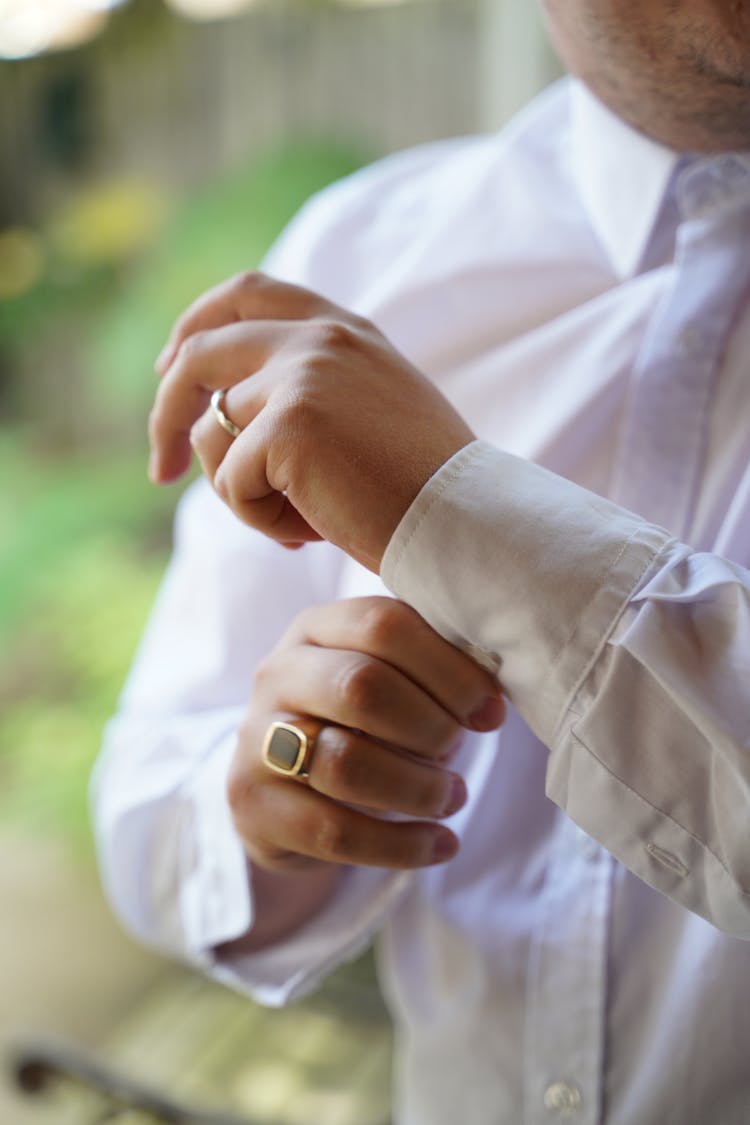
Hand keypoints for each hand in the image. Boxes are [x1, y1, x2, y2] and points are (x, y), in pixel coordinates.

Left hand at [148, 272, 474, 571]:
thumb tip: (225, 412)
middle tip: (161, 470)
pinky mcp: (286, 425)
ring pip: (212, 436)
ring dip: (243, 492)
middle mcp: (318, 339)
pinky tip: (312, 533)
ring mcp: (300, 376)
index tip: (170, 366)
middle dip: (166, 411)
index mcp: (343, 329)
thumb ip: (315, 388)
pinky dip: (260, 521)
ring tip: (302, 522)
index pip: (247, 292)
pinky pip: (231, 484)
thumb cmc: (424, 487)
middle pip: (199, 354)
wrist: (464, 522)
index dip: (196, 324)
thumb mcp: (374, 410)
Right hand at [227, 597, 503, 875]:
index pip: (383, 625)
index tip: (489, 711)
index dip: (448, 669)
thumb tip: (489, 704)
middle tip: (457, 750)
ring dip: (418, 788)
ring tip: (452, 797)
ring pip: (345, 762)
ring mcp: (256, 739)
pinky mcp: (253, 805)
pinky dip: (402, 845)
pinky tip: (440, 844)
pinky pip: (335, 832)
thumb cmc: (358, 721)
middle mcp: (277, 673)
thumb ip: (434, 672)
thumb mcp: (389, 679)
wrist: (284, 785)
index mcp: (317, 628)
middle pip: (360, 686)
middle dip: (429, 726)